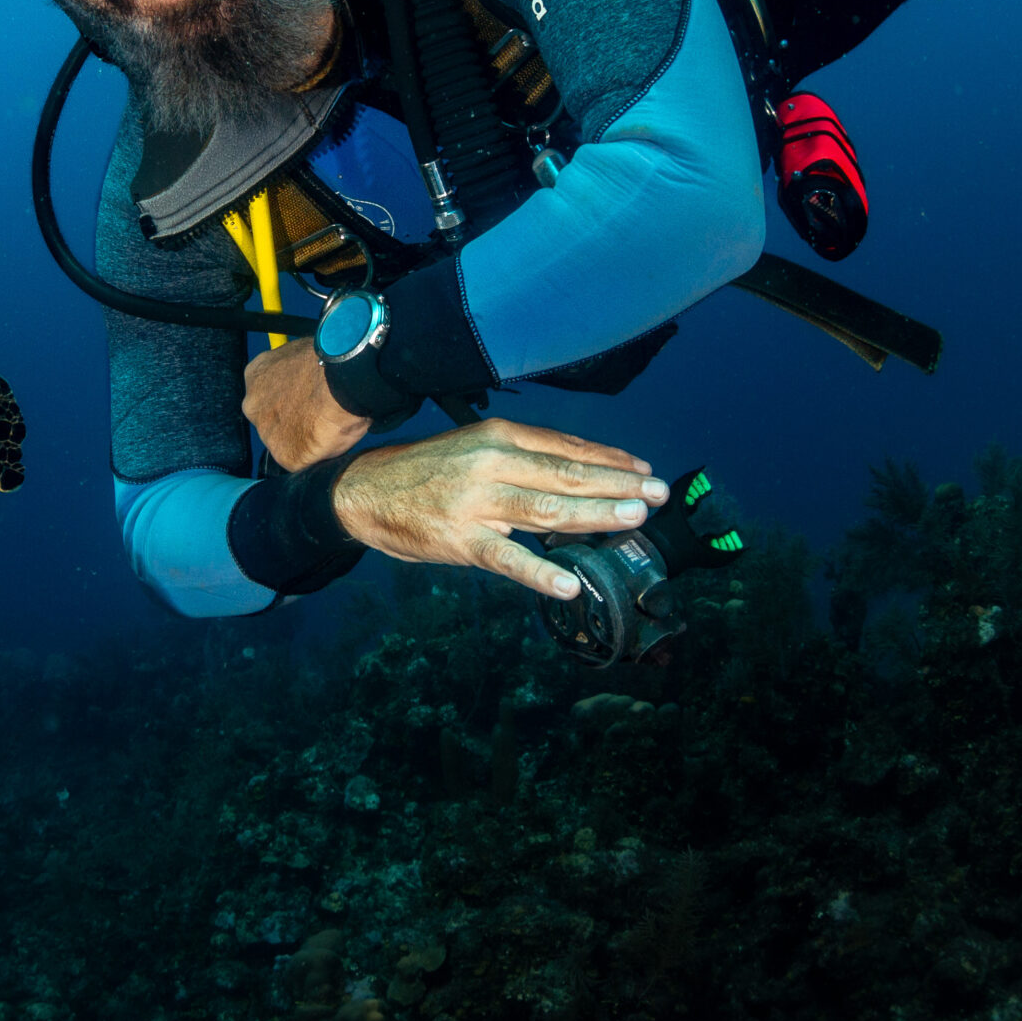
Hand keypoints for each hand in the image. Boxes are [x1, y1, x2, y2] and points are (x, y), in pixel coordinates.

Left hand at [242, 338, 369, 469]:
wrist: (343, 381)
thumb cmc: (329, 361)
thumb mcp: (300, 355)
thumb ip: (294, 375)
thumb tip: (305, 382)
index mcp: (255, 375)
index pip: (267, 394)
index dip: (289, 398)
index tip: (305, 399)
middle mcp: (253, 406)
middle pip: (271, 420)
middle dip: (291, 420)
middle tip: (318, 415)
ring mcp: (267, 434)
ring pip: (286, 442)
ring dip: (303, 439)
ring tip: (330, 427)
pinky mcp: (287, 457)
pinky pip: (303, 460)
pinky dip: (317, 454)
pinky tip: (332, 439)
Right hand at [330, 418, 664, 600]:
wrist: (363, 491)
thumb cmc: (426, 472)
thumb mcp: (473, 448)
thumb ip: (521, 459)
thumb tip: (578, 473)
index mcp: (497, 437)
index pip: (565, 447)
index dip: (608, 458)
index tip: (644, 469)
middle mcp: (491, 463)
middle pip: (566, 474)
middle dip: (618, 485)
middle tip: (658, 494)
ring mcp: (476, 502)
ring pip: (547, 509)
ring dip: (596, 514)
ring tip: (633, 519)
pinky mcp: (459, 539)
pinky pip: (506, 559)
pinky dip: (539, 572)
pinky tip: (568, 584)